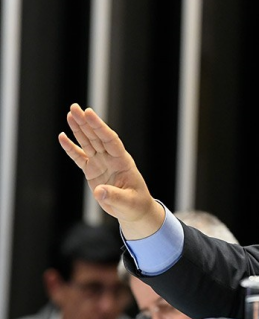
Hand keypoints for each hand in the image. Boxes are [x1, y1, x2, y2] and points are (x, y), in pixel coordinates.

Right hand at [58, 103, 164, 238]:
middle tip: (74, 107)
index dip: (99, 127)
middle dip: (86, 122)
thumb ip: (114, 196)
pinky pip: (79, 157)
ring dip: (79, 129)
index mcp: (123, 162)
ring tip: (70, 114)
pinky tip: (62, 137)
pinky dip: (71, 148)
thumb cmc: (135, 205)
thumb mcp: (127, 203)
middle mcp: (111, 159)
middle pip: (97, 137)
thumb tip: (99, 192)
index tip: (89, 113)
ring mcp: (101, 163)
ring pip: (88, 143)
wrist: (134, 210)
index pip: (110, 140)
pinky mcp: (92, 171)